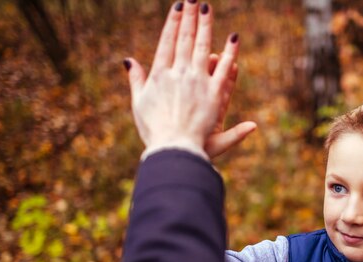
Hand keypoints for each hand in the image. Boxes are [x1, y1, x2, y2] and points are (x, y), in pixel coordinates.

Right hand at [124, 1, 254, 158]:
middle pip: (185, 40)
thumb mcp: (139, 103)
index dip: (173, 24)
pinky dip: (230, 53)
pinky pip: (224, 69)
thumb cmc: (154, 130)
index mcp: (159, 75)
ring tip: (207, 8)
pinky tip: (234, 37)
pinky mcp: (214, 94)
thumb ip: (137, 80)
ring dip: (206, 26)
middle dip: (189, 18)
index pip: (166, 43)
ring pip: (203, 47)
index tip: (178, 8)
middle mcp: (178, 74)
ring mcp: (197, 82)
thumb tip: (128, 60)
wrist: (173, 148)